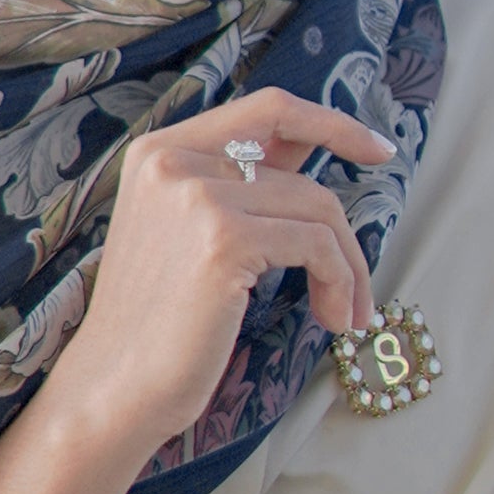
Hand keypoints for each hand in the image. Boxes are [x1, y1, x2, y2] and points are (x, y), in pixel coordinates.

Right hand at [50, 89, 392, 453]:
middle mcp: (172, 159)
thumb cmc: (156, 322)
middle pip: (300, 170)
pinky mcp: (222, 240)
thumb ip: (236, 185)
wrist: (115, 385)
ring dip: (346, 268)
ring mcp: (196, 196)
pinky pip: (317, 245)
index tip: (378, 149)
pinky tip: (331, 318)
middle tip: (362, 283)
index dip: (330, 122)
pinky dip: (340, 281)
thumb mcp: (183, 230)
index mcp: (159, 149)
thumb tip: (311, 149)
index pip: (266, 108)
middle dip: (343, 230)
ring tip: (344, 314)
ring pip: (316, 209)